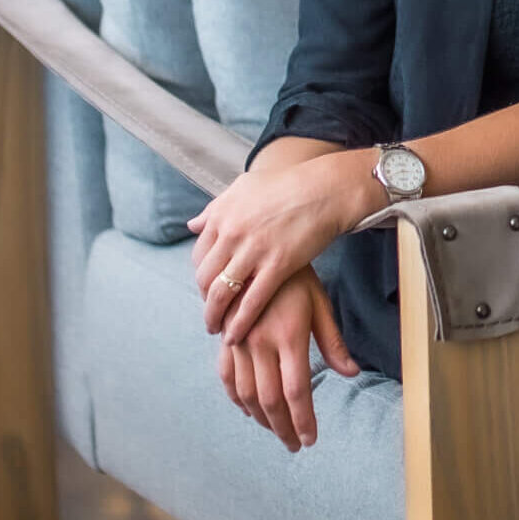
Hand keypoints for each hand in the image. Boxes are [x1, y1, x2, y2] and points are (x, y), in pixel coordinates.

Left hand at [187, 155, 353, 343]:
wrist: (325, 189)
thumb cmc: (288, 184)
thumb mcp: (245, 186)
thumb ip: (217, 207)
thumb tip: (193, 225)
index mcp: (223, 215)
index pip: (198, 255)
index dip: (201, 275)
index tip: (206, 288)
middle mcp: (232, 233)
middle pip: (205, 277)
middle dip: (204, 300)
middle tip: (211, 312)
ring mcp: (254, 250)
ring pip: (221, 294)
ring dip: (214, 317)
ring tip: (217, 329)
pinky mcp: (278, 265)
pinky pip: (251, 302)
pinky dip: (239, 323)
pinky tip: (235, 335)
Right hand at [218, 265, 360, 452]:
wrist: (259, 249)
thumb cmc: (297, 277)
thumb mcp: (320, 303)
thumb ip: (333, 341)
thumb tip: (352, 373)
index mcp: (289, 336)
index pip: (296, 391)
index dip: (303, 420)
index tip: (310, 439)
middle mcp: (261, 343)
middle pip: (270, 399)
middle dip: (283, 427)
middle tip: (295, 445)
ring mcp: (240, 342)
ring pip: (247, 393)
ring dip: (261, 419)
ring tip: (276, 431)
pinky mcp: (227, 338)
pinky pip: (228, 376)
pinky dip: (237, 398)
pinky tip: (248, 410)